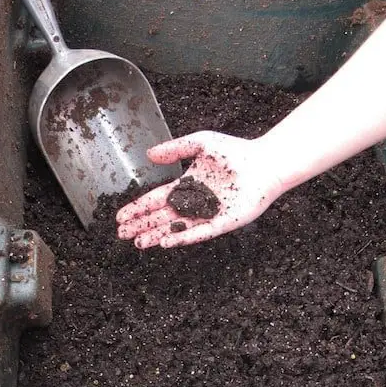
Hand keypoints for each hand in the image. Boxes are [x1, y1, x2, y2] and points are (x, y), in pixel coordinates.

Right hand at [116, 131, 284, 248]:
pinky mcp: (221, 224)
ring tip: (138, 243)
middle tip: (121, 234)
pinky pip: (198, 233)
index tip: (121, 216)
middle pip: (161, 217)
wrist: (264, 163)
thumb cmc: (234, 152)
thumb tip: (149, 155)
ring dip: (156, 235)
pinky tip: (166, 242)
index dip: (138, 208)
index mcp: (186, 186)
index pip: (156, 200)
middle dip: (141, 226)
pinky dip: (182, 238)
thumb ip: (175, 149)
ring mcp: (206, 215)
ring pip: (175, 228)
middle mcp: (193, 203)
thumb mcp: (200, 143)